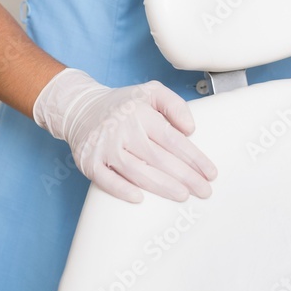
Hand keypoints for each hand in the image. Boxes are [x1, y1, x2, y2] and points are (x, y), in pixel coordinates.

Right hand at [33, 68, 217, 202]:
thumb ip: (174, 104)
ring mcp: (105, 146)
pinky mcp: (89, 162)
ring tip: (182, 196)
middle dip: (185, 177)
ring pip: (137, 171)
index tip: (210, 172)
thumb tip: (191, 129)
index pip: (172, 138)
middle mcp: (123, 129)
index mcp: (140, 112)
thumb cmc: (123, 103)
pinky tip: (140, 199)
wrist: (81, 108)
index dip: (193, 157)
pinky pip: (107, 180)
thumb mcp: (151, 91)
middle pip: (158, 158)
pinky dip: (122, 190)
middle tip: (204, 191)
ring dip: (161, 186)